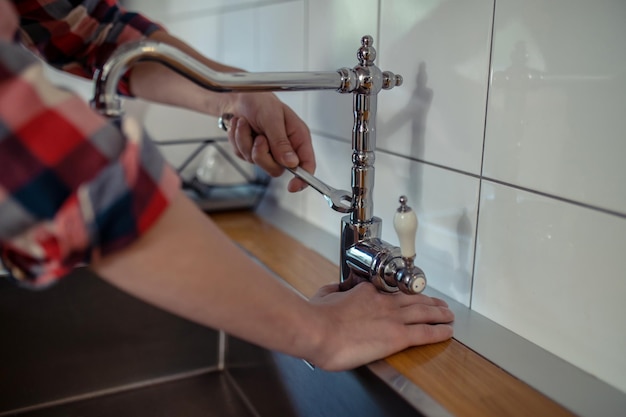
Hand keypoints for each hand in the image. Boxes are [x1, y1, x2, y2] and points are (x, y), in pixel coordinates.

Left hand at [223, 92, 314, 191]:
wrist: (237, 96)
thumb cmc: (260, 100)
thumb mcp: (273, 117)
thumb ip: (281, 141)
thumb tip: (291, 163)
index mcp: (297, 137)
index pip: (307, 164)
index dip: (302, 178)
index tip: (293, 186)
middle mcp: (284, 147)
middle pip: (277, 169)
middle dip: (263, 155)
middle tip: (259, 138)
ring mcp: (267, 151)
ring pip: (257, 162)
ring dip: (246, 142)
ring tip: (246, 123)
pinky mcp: (250, 152)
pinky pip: (242, 155)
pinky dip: (238, 139)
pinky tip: (241, 126)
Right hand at [308, 282, 453, 370]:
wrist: (318, 330)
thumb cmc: (316, 316)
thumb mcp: (324, 296)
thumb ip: (332, 292)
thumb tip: (333, 290)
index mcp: (366, 293)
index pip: (390, 293)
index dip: (402, 295)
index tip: (407, 297)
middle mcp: (384, 302)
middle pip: (413, 300)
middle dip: (429, 301)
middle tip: (439, 303)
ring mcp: (393, 318)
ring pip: (424, 313)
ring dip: (439, 313)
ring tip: (448, 314)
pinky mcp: (398, 336)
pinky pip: (426, 332)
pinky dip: (439, 331)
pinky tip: (447, 331)